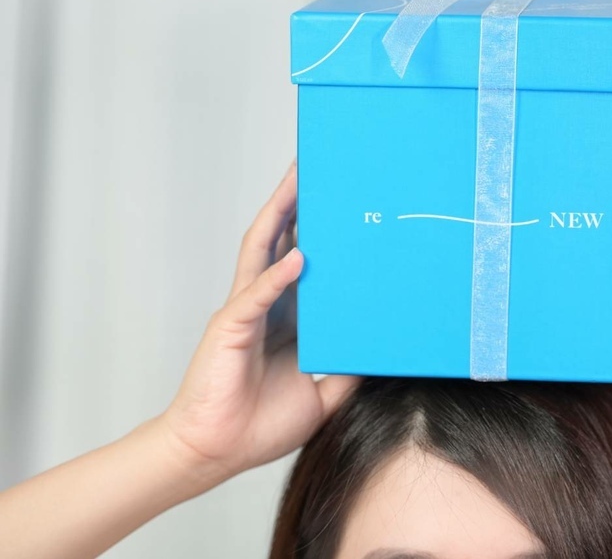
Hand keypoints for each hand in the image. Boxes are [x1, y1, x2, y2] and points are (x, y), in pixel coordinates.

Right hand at [158, 161, 357, 484]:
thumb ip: (349, 365)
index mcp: (287, 314)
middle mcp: (265, 302)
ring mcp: (245, 311)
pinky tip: (297, 257)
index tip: (344, 201)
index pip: (306, 258)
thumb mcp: (324, 392)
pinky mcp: (230, 329)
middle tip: (318, 166)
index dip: (320, 229)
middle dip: (296, 202)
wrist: (219, 451)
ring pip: (262, 250)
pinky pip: (254, 297)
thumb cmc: (263, 422)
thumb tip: (385, 345)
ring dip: (279, 216)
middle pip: (281, 239)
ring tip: (298, 183)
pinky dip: (275, 276)